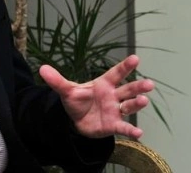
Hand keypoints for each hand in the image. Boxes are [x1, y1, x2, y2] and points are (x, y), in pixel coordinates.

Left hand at [39, 54, 154, 139]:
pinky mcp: (113, 125)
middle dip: (138, 86)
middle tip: (149, 84)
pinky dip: (131, 130)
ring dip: (137, 104)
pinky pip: (124, 127)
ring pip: (129, 106)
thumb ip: (57, 80)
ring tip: (143, 100)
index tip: (135, 58)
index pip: (116, 73)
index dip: (125, 66)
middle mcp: (113, 96)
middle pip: (127, 89)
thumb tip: (42, 68)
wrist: (75, 120)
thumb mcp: (66, 90)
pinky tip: (139, 133)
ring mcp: (115, 110)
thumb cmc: (76, 101)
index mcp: (103, 84)